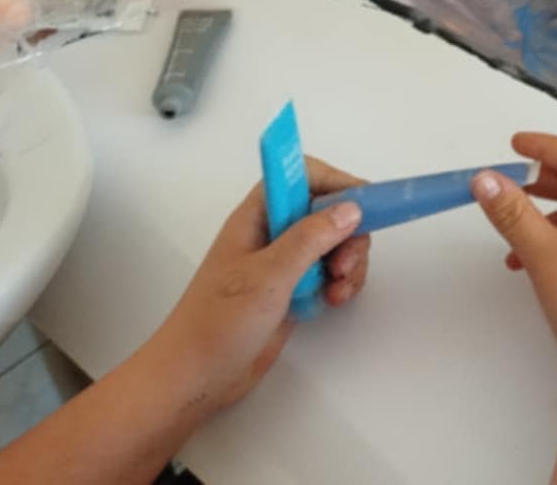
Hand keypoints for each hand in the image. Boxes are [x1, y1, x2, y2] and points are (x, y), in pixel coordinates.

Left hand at [143, 158, 372, 413]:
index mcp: (258, 217)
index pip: (303, 176)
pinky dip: (340, 284)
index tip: (363, 206)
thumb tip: (351, 208)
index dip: (335, 183)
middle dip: (348, 233)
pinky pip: (328, 273)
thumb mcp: (268, 276)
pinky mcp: (290, 292)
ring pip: (332, 244)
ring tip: (339, 292)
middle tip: (345, 265)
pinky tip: (334, 302)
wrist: (193, 379)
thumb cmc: (220, 322)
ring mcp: (282, 264)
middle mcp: (272, 233)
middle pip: (327, 211)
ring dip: (347, 263)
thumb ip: (311, 238)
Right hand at [471, 134, 556, 370]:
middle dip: (543, 182)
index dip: (545, 146)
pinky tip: (529, 269)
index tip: (514, 144)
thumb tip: (485, 178)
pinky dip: (555, 246)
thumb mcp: (542, 252)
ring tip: (511, 241)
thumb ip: (512, 213)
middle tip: (510, 185)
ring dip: (545, 220)